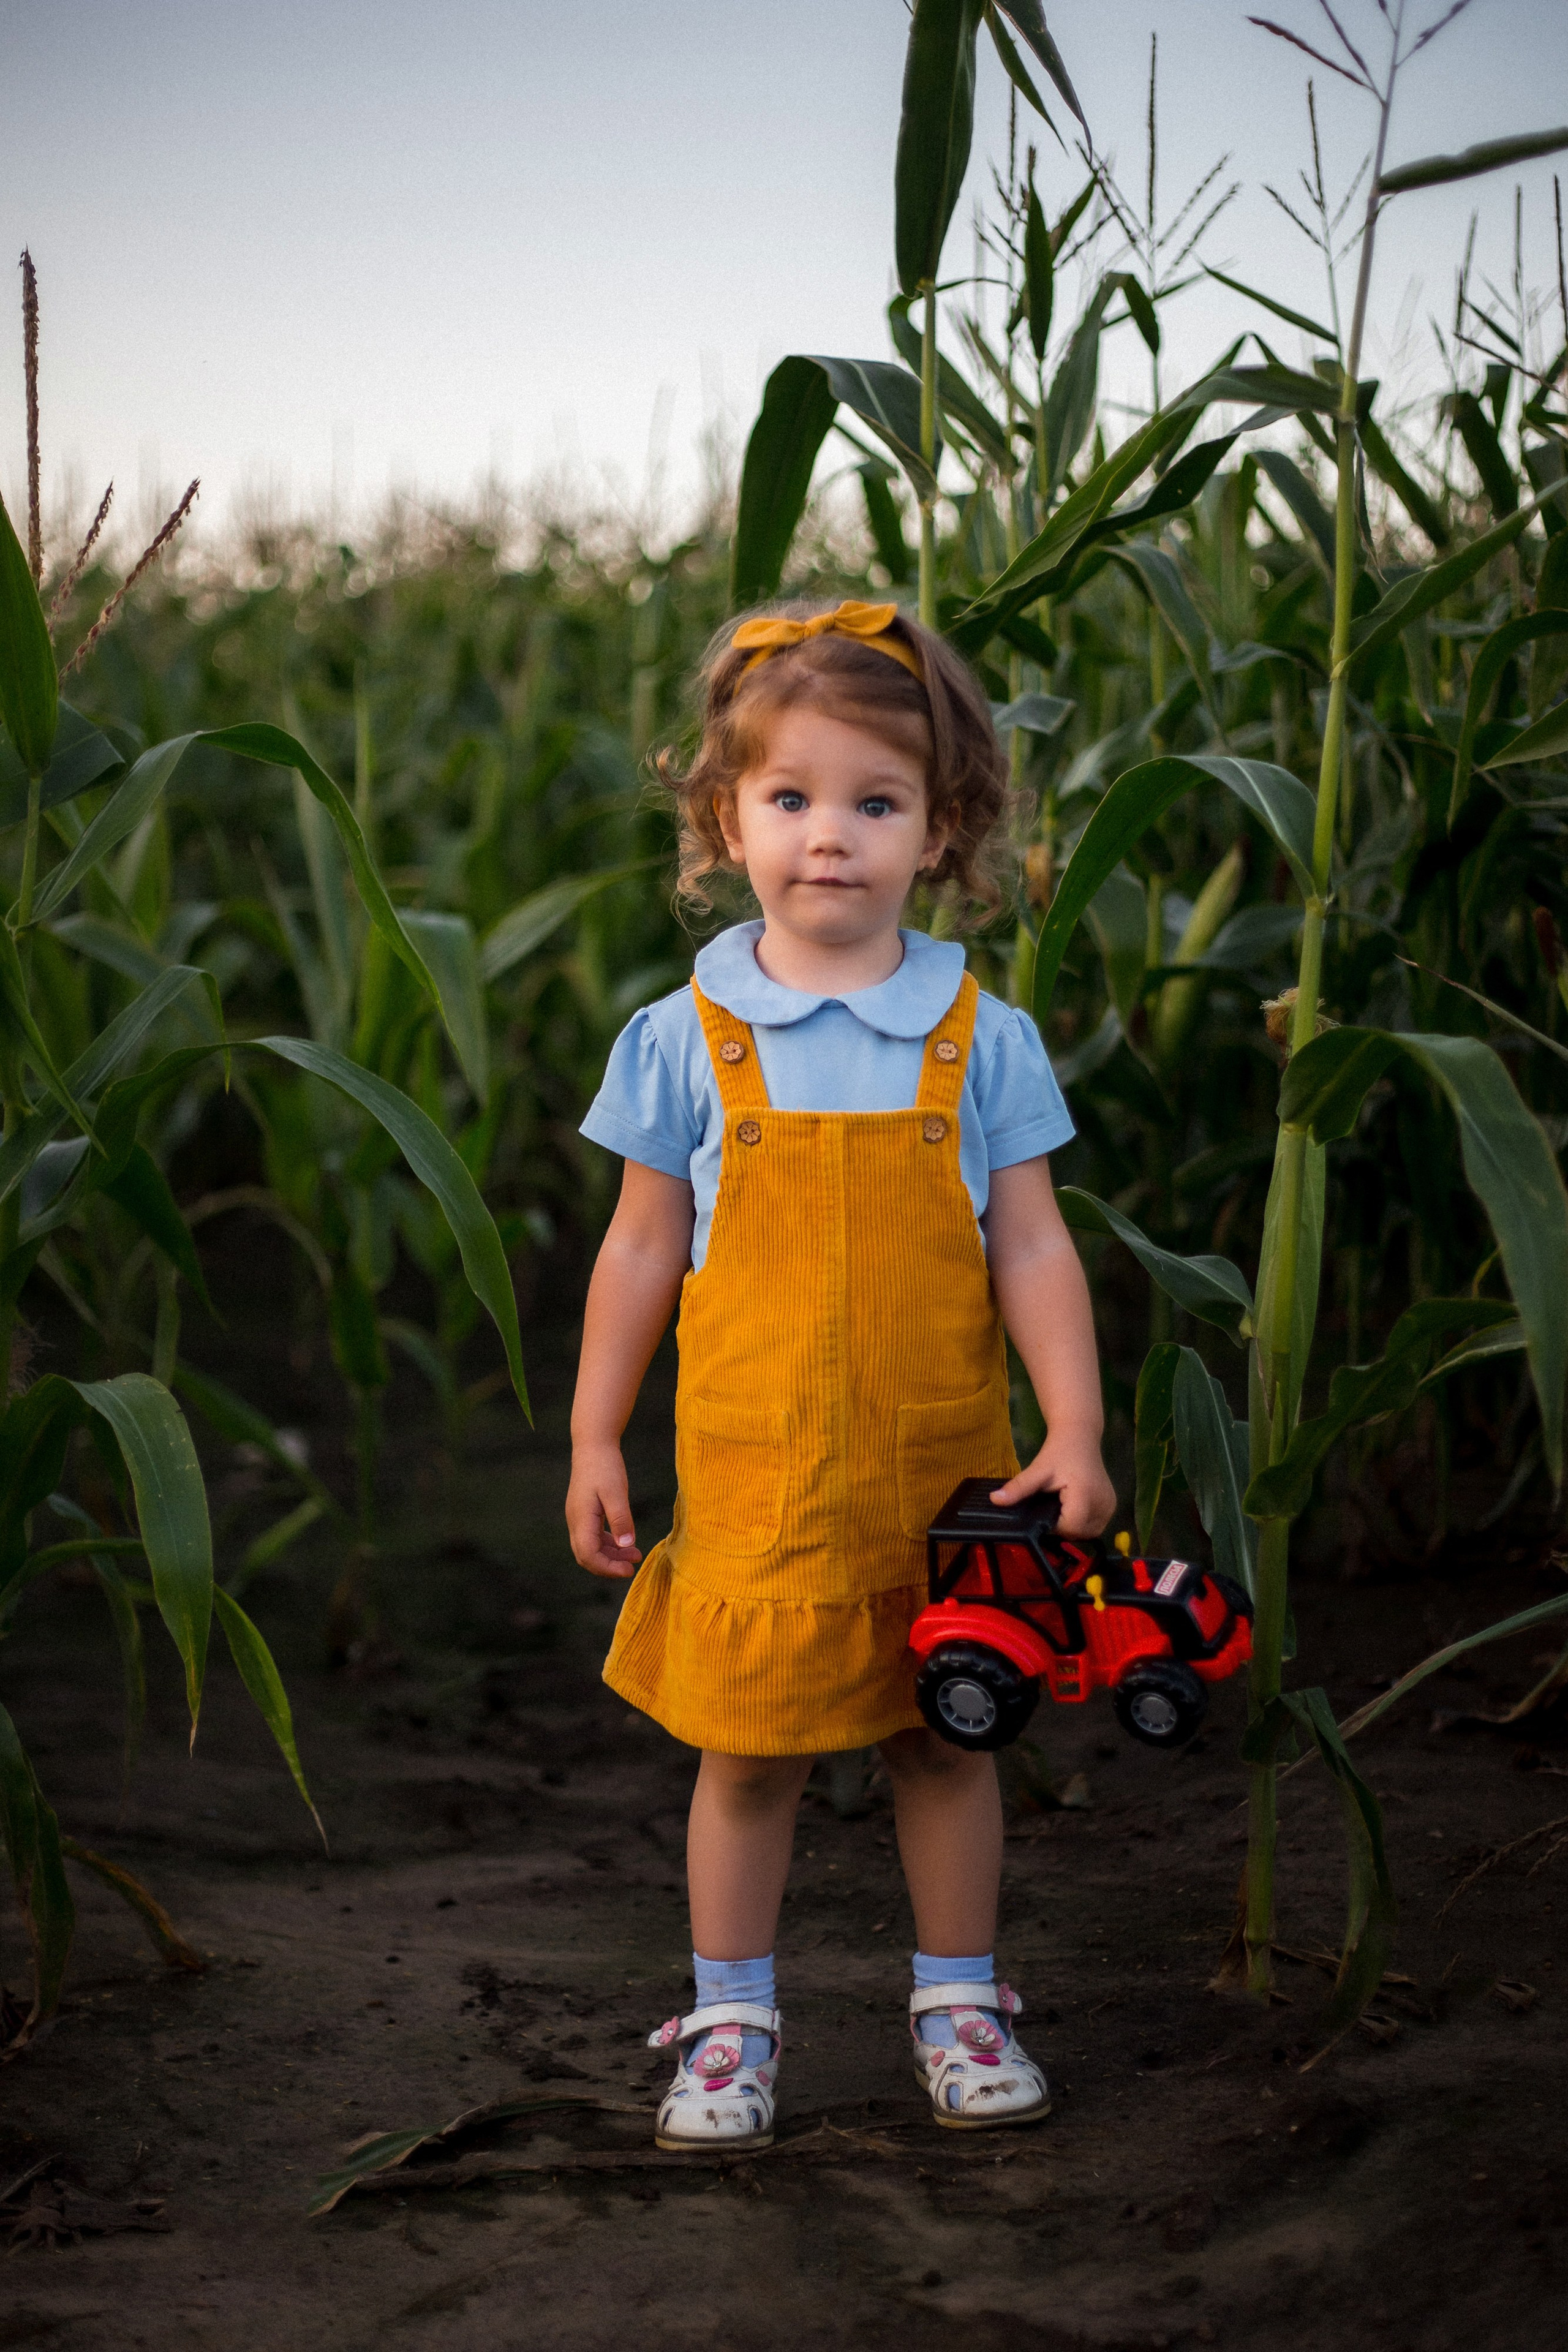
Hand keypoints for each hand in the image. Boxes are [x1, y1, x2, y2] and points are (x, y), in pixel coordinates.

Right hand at [566, 1441, 642, 1579]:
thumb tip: (626, 1545)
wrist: (593, 1445)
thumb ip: (621, 1519)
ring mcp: (578, 1518)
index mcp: (581, 1519)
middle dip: (609, 1565)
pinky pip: (593, 1538)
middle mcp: (575, 1522)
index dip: (607, 1567)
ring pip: (590, 1548)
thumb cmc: (605, 1466)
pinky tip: (624, 1543)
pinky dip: (608, 1545)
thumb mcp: (616, 1492)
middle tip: (633, 1565)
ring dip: (611, 1555)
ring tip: (634, 1554)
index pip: (588, 1555)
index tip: (629, 1570)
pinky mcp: (584, 1513)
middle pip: (587, 1556)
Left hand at [991, 1434, 1116, 1539]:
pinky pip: (1096, 1524)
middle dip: (1062, 1528)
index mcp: (1086, 1496)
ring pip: (1089, 1532)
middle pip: (1080, 1533)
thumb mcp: (1037, 1469)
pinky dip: (1083, 1522)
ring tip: (1061, 1508)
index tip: (1043, 1512)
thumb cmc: (1059, 1451)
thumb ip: (1018, 1488)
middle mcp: (1103, 1503)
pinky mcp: (1111, 1505)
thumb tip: (994, 1500)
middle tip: (1051, 1509)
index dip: (1054, 1526)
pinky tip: (1072, 1508)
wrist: (1080, 1435)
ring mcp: (1110, 1505)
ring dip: (1073, 1527)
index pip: (1070, 1528)